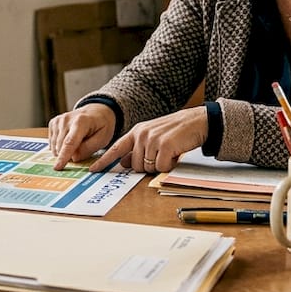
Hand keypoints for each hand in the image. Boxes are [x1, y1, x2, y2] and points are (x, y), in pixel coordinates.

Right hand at [47, 103, 115, 170]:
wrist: (96, 111)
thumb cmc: (101, 125)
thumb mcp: (103, 138)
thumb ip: (89, 148)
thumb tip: (73, 158)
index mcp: (81, 122)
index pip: (70, 142)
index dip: (63, 156)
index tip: (57, 167)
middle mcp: (66, 119)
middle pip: (61, 146)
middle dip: (69, 155)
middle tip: (82, 149)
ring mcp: (58, 120)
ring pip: (55, 145)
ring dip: (64, 151)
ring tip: (78, 143)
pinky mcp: (53, 123)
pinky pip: (53, 142)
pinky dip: (60, 146)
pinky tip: (69, 141)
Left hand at [91, 106, 208, 173]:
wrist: (196, 121)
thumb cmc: (175, 131)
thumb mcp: (153, 136)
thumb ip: (137, 148)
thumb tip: (124, 162)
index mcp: (137, 132)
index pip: (116, 148)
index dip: (104, 161)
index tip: (93, 169)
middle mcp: (142, 135)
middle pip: (135, 165)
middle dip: (148, 166)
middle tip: (161, 155)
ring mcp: (153, 140)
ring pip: (148, 168)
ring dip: (160, 165)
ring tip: (169, 153)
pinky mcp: (165, 146)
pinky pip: (161, 167)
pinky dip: (169, 165)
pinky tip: (175, 154)